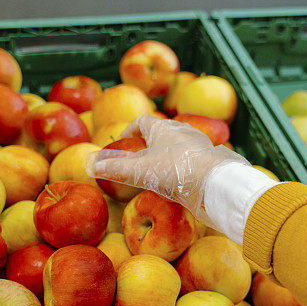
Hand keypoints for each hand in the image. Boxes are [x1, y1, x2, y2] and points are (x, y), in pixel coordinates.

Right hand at [87, 115, 249, 227]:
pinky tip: (177, 183)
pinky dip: (180, 169)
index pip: (143, 122)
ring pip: (178, 147)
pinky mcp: (208, 163)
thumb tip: (90, 166)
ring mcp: (198, 148)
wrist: (216, 182)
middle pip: (162, 133)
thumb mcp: (141, 170)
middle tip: (137, 157)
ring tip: (156, 171)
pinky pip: (190, 162)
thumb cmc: (177, 170)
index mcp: (164, 128)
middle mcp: (183, 133)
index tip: (122, 141)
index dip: (130, 130)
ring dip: (166, 156)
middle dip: (149, 143)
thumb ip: (116, 168)